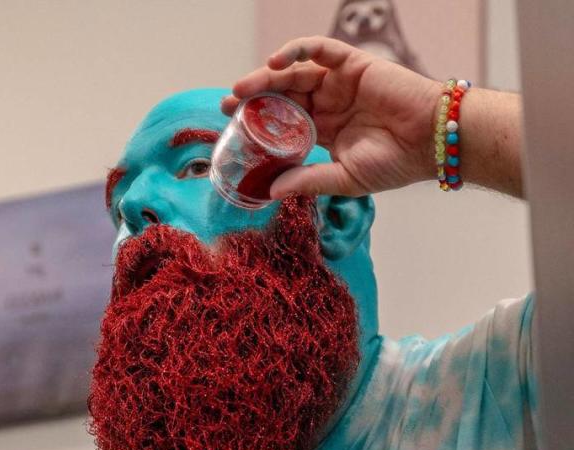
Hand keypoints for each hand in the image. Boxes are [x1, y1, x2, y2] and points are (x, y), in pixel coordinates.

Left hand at [223, 36, 440, 197]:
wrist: (432, 141)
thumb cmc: (396, 163)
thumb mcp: (343, 179)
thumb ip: (307, 180)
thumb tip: (269, 190)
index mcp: (326, 130)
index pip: (284, 122)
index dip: (258, 122)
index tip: (231, 128)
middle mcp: (330, 103)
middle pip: (282, 95)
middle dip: (253, 98)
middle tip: (225, 105)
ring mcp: (340, 82)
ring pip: (295, 73)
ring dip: (265, 78)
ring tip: (240, 90)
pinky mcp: (353, 64)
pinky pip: (320, 50)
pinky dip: (296, 50)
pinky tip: (275, 63)